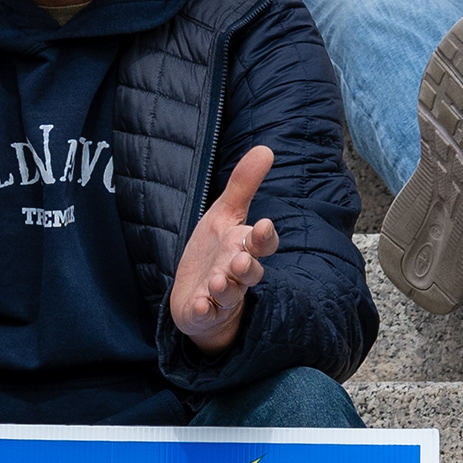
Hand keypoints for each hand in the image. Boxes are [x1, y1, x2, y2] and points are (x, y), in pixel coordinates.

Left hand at [168, 148, 280, 350]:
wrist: (197, 294)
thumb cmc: (215, 253)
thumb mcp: (224, 215)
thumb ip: (244, 184)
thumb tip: (266, 148)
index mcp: (244, 247)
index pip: (262, 243)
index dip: (265, 237)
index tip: (265, 225)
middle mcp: (237, 272)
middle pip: (250, 272)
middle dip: (247, 268)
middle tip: (241, 261)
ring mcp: (222, 295)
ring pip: (230, 294)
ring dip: (225, 288)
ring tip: (217, 282)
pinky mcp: (204, 312)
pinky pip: (206, 313)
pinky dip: (203, 311)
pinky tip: (199, 305)